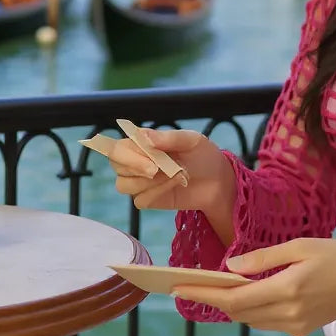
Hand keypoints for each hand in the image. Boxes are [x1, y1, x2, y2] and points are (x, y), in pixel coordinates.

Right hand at [107, 127, 233, 214]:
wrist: (218, 181)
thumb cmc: (203, 155)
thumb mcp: (191, 140)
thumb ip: (168, 138)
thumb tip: (143, 135)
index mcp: (141, 143)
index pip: (117, 147)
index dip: (127, 154)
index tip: (148, 157)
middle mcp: (136, 161)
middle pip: (117, 166)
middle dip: (137, 167)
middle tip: (158, 168)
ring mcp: (140, 182)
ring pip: (124, 185)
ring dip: (149, 181)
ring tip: (175, 173)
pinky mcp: (148, 199)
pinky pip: (140, 200)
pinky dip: (157, 192)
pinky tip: (174, 183)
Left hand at [170, 237, 335, 335]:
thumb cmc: (335, 255)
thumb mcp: (299, 246)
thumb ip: (263, 258)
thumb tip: (230, 268)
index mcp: (287, 290)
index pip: (235, 299)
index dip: (204, 295)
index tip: (179, 288)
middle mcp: (288, 314)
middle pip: (238, 312)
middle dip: (212, 299)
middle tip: (187, 285)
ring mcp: (295, 327)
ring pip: (250, 320)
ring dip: (231, 306)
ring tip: (212, 288)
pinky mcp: (300, 331)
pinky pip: (266, 323)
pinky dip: (252, 310)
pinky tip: (247, 294)